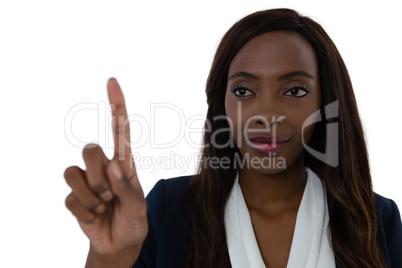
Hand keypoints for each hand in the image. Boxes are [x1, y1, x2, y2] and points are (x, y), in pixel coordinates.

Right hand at [64, 78, 147, 260]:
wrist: (119, 243)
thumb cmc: (134, 220)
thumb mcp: (139, 207)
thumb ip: (128, 188)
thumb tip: (113, 166)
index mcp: (124, 163)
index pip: (120, 129)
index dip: (116, 106)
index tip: (112, 82)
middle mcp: (104, 166)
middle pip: (89, 149)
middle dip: (98, 176)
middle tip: (109, 195)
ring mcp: (87, 180)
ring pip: (73, 171)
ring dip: (90, 196)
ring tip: (103, 206)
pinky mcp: (74, 196)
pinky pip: (69, 197)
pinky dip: (84, 211)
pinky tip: (94, 216)